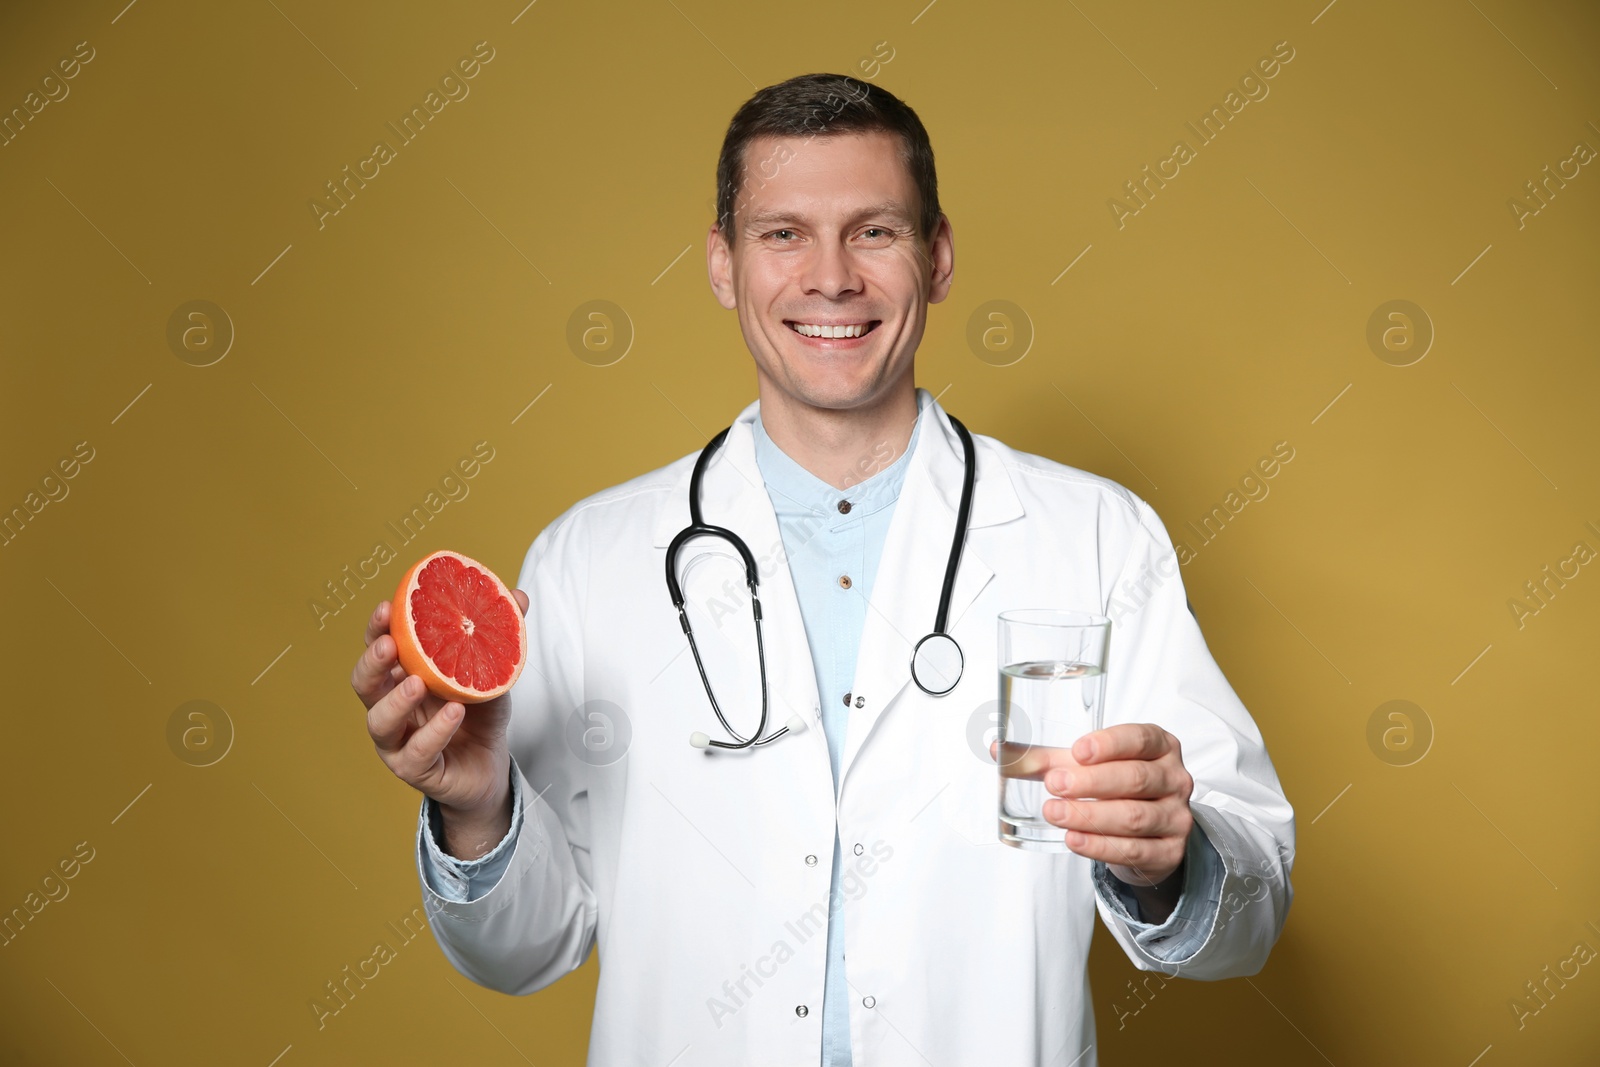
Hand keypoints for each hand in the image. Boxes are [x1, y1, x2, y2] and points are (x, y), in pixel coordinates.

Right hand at [350, 592, 529, 821]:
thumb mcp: (493, 669)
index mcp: (401, 675)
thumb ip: (501, 633)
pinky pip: (417, 752)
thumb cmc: (479, 712)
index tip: (388, 607)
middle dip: (372, 662)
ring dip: (396, 700)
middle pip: (364, 684)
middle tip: (389, 646)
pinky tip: (454, 712)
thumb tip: (517, 595)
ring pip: (379, 721)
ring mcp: (398, 740)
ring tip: (417, 683)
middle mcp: (390, 706)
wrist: (490, 763)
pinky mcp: (415, 768)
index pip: (378, 648)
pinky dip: (435, 731)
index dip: (376, 629)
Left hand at [997, 723, 1193, 884]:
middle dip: (1092, 782)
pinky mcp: (1169, 851)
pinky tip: (1073, 839)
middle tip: (1055, 784)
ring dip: (1090, 816)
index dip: (1111, 743)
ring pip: (1134, 817)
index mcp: (1159, 746)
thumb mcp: (1090, 767)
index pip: (1142, 738)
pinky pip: (1134, 850)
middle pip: (1137, 778)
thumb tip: (998, 750)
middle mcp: (1174, 778)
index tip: (1078, 750)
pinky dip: (1099, 846)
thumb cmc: (1117, 788)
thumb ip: (1048, 758)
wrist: (1151, 836)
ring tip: (1054, 812)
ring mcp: (1175, 817)